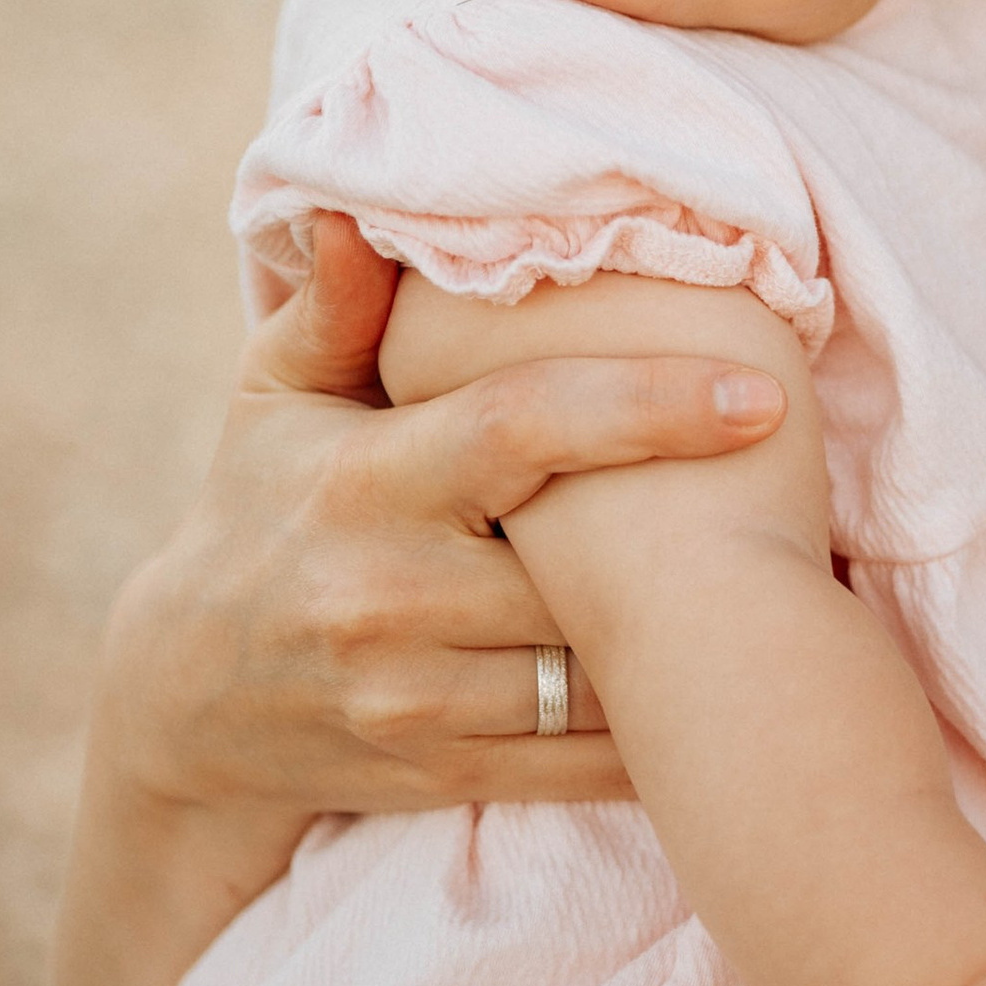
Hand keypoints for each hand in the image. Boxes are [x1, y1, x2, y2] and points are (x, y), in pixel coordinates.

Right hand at [105, 214, 788, 819]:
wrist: (185, 698)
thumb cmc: (259, 506)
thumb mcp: (276, 398)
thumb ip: (337, 308)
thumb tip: (359, 212)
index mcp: (365, 483)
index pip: (523, 429)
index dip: (647, 409)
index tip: (761, 398)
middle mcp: (385, 596)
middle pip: (584, 564)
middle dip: (693, 538)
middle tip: (800, 499)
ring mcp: (412, 699)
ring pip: (599, 670)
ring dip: (693, 634)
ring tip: (780, 584)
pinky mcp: (440, 773)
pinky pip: (586, 760)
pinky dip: (661, 727)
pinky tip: (722, 678)